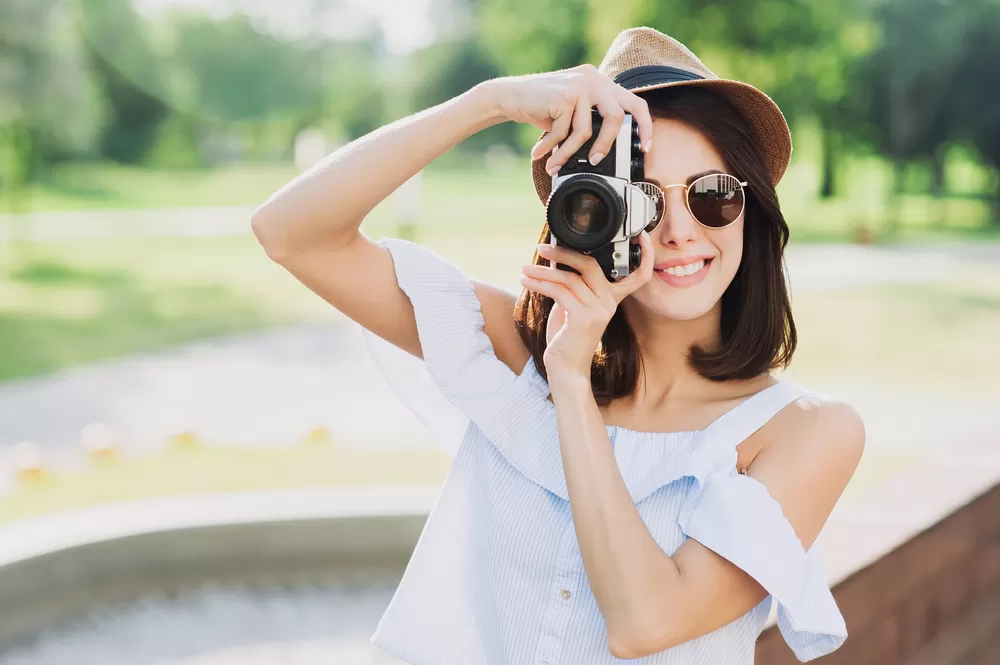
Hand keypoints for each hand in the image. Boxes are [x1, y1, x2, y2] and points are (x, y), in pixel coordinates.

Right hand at [488, 64, 653, 174]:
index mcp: (599, 81)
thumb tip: (609, 149)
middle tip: (596, 161)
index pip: (634, 102)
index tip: (646, 147)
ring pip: (585, 130)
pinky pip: (565, 131)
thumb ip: (591, 119)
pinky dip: (552, 146)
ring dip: (569, 152)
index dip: (644, 126)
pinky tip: (540, 150)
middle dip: (607, 144)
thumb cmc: (540, 108)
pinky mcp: (565, 94)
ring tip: (555, 163)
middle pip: (615, 116)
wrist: (508, 96)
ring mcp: (579, 84)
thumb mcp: (572, 111)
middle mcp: (593, 78)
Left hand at [520, 231, 654, 380]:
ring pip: (570, 279)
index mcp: (612, 299)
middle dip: (564, 253)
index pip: (638, 276)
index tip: (641, 235)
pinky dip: (540, 284)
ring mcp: (599, 311)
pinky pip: (560, 292)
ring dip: (542, 272)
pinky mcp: (584, 318)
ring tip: (524, 269)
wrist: (566, 368)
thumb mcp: (570, 304)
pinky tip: (526, 281)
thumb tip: (556, 257)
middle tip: (542, 248)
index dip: (646, 255)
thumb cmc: (567, 337)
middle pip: (591, 265)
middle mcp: (609, 303)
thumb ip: (570, 283)